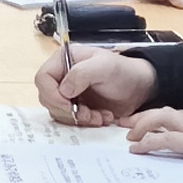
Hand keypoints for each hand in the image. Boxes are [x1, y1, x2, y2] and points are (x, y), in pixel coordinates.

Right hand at [36, 45, 156, 122]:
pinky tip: (101, 117)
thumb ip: (82, 73)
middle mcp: (62, 77)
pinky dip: (85, 122)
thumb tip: (63, 90)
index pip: (43, 78)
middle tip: (87, 113)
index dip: (51, 94)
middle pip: (47, 98)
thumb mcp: (104, 66)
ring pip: (58, 112)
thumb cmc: (123, 71)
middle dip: (67, 110)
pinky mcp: (76, 107)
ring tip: (98, 116)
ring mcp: (68, 94)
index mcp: (63, 60)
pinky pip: (70, 120)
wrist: (138, 88)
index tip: (68, 104)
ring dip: (78, 118)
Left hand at [127, 108, 182, 164]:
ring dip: (142, 125)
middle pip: (161, 112)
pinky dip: (147, 143)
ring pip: (160, 118)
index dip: (153, 116)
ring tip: (129, 135)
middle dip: (141, 116)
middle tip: (125, 122)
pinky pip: (163, 139)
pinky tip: (136, 149)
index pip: (170, 115)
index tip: (139, 121)